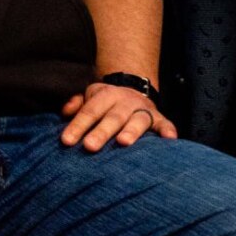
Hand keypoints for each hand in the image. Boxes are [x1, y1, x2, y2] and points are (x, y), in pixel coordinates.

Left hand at [60, 81, 175, 151]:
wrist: (132, 89)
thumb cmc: (105, 102)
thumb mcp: (89, 96)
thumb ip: (76, 104)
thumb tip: (66, 111)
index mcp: (107, 96)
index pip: (91, 111)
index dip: (78, 125)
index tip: (66, 141)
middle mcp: (126, 102)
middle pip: (114, 117)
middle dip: (103, 131)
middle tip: (90, 146)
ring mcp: (143, 110)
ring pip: (138, 120)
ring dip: (132, 131)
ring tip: (123, 142)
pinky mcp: (158, 118)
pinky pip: (164, 123)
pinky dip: (168, 130)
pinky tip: (169, 139)